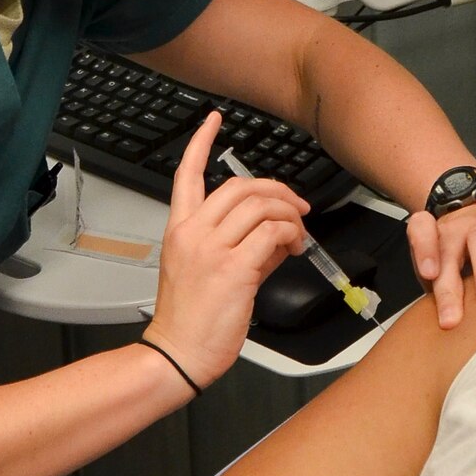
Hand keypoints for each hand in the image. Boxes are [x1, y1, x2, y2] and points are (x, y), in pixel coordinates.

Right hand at [148, 114, 307, 387]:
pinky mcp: (234, 270)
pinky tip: (294, 249)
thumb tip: (276, 237)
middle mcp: (193, 233)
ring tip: (298, 235)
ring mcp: (212, 250)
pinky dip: (291, 235)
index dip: (202, 142)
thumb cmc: (190, 320)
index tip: (215, 120)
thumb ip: (242, 247)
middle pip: (240, 186)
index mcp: (180, 229)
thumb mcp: (206, 273)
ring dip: (289, 214)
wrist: (178, 354)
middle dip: (277, 190)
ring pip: (260, 206)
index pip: (188, 173)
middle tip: (297, 208)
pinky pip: (273, 234)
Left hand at [406, 193, 475, 328]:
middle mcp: (454, 230)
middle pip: (448, 254)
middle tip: (452, 318)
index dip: (423, 252)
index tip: (429, 275)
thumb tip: (437, 335)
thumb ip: (439, 291)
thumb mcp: (443, 269)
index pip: (420, 234)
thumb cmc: (457, 250)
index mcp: (433, 241)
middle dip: (450, 287)